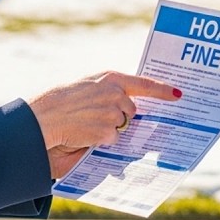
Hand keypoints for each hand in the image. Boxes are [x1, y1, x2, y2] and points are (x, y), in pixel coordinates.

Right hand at [28, 72, 180, 178]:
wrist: (42, 117)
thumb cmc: (60, 103)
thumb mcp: (87, 88)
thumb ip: (108, 92)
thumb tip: (126, 108)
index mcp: (111, 78)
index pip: (144, 83)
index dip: (162, 90)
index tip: (178, 94)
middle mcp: (116, 93)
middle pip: (132, 111)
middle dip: (120, 118)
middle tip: (95, 118)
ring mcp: (113, 112)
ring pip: (122, 128)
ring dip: (107, 130)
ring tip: (84, 125)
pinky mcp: (108, 131)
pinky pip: (112, 141)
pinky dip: (99, 141)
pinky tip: (83, 135)